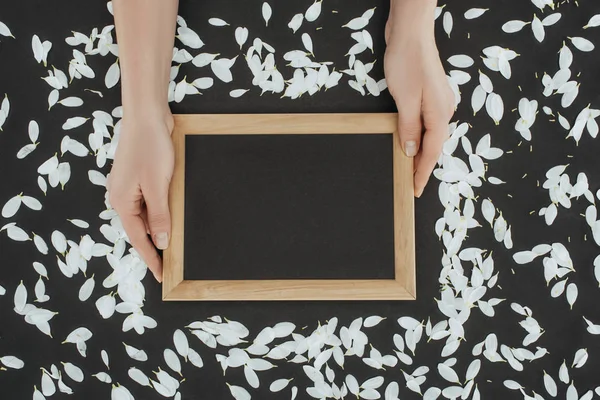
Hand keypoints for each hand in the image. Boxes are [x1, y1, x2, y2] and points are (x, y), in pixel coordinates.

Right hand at [107, 108, 174, 281]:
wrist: (148, 117)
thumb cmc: (150, 148)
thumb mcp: (157, 186)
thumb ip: (158, 215)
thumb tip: (160, 240)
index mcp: (122, 202)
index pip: (137, 238)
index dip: (150, 258)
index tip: (160, 275)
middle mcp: (123, 197)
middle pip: (140, 229)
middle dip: (155, 246)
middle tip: (171, 264)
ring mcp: (131, 187)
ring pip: (146, 216)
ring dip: (159, 228)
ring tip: (174, 246)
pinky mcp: (141, 178)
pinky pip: (150, 202)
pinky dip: (160, 212)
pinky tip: (172, 218)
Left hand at [384, 0, 454, 196]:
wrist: (411, 33)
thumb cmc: (408, 62)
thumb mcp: (405, 99)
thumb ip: (408, 127)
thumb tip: (411, 151)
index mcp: (440, 114)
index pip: (432, 152)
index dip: (422, 173)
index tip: (415, 190)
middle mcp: (444, 110)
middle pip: (434, 145)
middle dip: (423, 166)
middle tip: (411, 185)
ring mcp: (439, 102)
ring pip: (431, 135)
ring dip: (421, 152)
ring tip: (411, 170)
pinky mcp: (430, 95)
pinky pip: (427, 124)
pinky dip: (420, 137)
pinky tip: (413, 142)